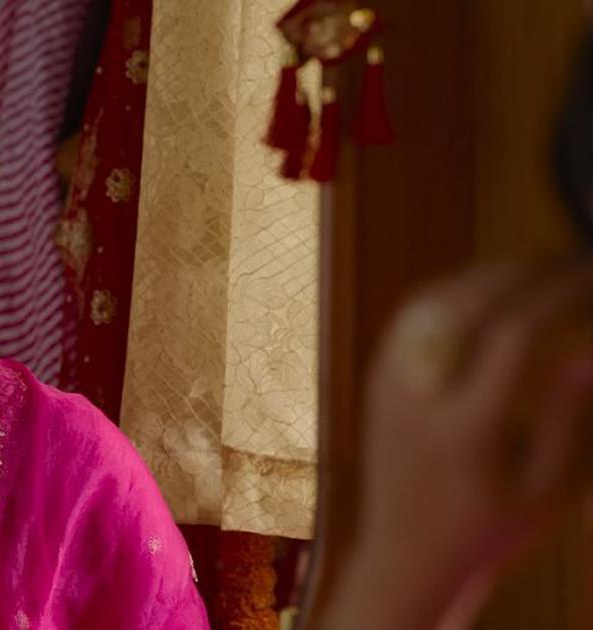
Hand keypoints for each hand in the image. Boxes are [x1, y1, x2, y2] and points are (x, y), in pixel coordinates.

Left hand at [325, 262, 592, 628]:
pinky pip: (410, 315)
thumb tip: (585, 352)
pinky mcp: (375, 378)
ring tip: (539, 269)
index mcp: (465, 428)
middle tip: (572, 260)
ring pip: (433, 300)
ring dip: (488, 273)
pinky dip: (452, 289)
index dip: (561, 294)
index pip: (515, 334)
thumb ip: (569, 420)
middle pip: (470, 303)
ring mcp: (388, 382)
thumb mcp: (544, 489)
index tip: (592, 275)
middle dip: (528, 271)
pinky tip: (490, 288)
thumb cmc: (484, 528)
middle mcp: (417, 396)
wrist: (402, 553)